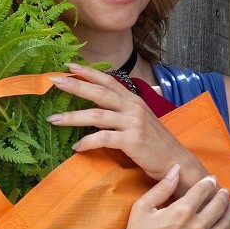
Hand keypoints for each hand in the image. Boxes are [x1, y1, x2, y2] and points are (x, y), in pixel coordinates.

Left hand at [47, 64, 200, 184]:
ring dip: (72, 117)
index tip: (69, 66)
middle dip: (75, 86)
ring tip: (53, 119)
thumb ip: (123, 111)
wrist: (176, 163)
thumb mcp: (140, 121)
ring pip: (97, 115)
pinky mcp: (132, 140)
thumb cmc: (155, 144)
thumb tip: (102, 106)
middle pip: (99, 92)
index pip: (108, 81)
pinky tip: (76, 147)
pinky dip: (87, 142)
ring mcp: (133, 123)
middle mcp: (133, 108)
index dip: (89, 72)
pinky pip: (104, 138)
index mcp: (134, 101)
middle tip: (54, 81)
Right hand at [111, 165, 229, 228]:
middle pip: (219, 205)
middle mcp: (197, 227)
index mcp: (182, 211)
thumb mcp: (143, 207)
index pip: (203, 190)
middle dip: (223, 195)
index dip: (209, 182)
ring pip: (226, 225)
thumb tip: (176, 169)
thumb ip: (162, 187)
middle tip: (224, 191)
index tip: (212, 179)